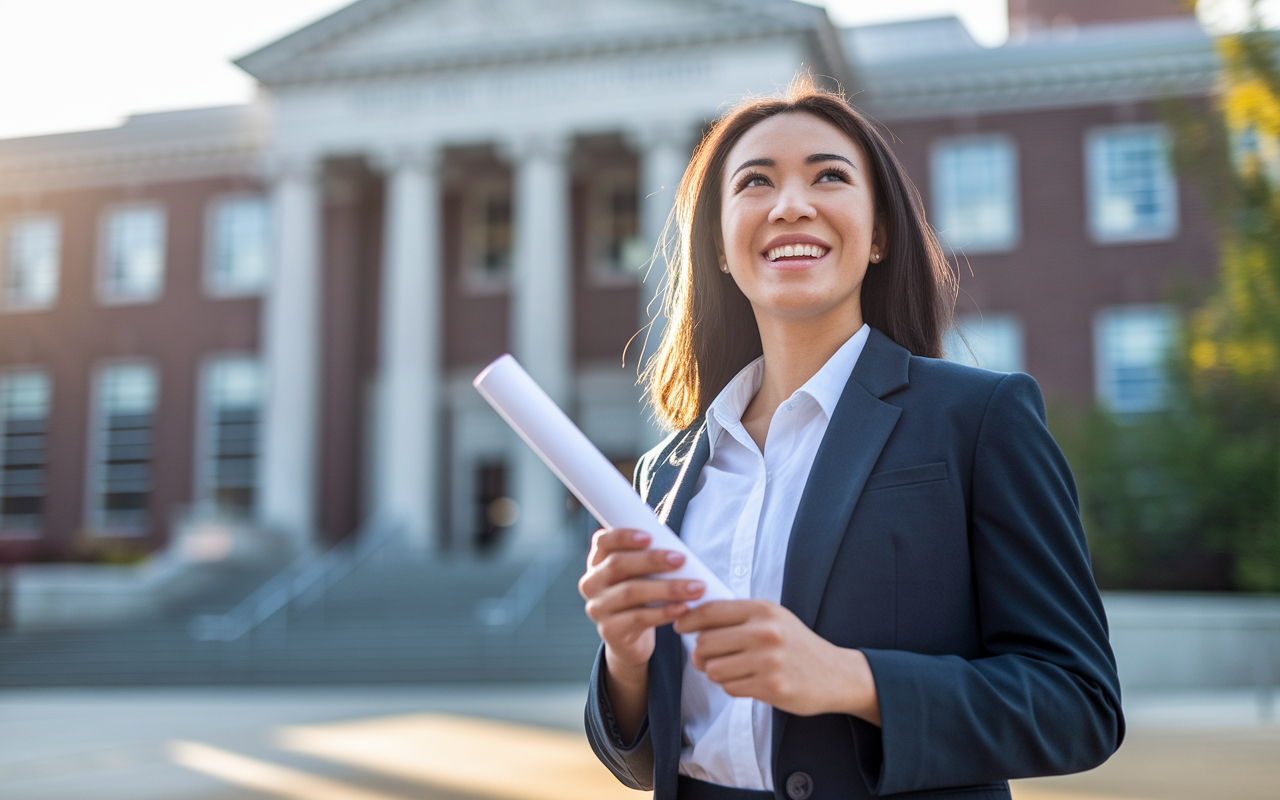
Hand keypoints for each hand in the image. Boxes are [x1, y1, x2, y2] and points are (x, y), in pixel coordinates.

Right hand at [579, 527, 706, 668]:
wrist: (630, 639)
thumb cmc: (641, 597)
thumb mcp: (639, 576)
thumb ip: (649, 560)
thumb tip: (678, 552)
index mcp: (598, 562)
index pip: (603, 541)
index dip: (624, 536)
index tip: (650, 537)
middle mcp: (592, 583)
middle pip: (618, 565)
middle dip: (652, 560)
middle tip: (681, 559)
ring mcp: (598, 608)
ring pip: (630, 592)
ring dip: (667, 589)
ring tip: (694, 588)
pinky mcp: (609, 630)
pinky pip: (638, 618)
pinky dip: (664, 612)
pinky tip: (683, 608)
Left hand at [674, 599, 879, 724]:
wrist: (836, 674)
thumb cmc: (796, 644)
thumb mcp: (772, 618)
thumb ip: (737, 616)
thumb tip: (690, 619)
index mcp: (762, 610)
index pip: (710, 611)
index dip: (688, 620)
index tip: (680, 627)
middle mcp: (765, 632)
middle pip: (705, 643)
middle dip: (699, 653)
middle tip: (705, 658)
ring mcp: (768, 661)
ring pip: (714, 669)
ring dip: (716, 673)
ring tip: (731, 670)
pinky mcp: (771, 688)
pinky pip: (730, 688)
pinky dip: (733, 687)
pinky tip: (749, 681)